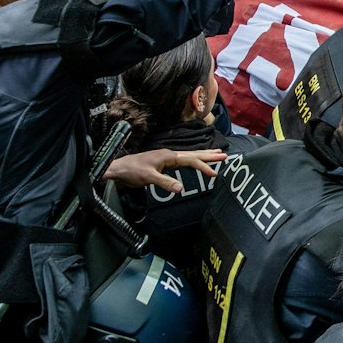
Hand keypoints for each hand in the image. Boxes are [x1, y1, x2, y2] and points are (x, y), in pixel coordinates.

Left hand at [104, 147, 225, 191]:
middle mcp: (169, 155)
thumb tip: (181, 188)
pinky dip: (193, 161)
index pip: (191, 160)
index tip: (214, 174)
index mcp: (168, 156)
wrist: (118, 169)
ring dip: (203, 156)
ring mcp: (167, 158)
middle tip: (224, 155)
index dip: (203, 167)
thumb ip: (165, 183)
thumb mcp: (148, 178)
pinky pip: (183, 161)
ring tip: (216, 154)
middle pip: (194, 154)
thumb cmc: (131, 171)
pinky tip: (196, 162)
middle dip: (209, 155)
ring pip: (189, 156)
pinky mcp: (164, 163)